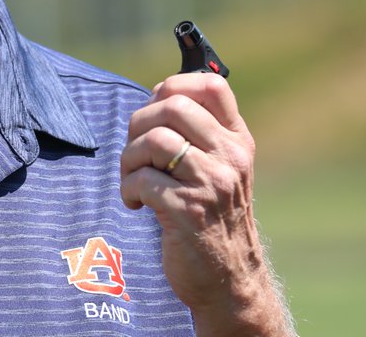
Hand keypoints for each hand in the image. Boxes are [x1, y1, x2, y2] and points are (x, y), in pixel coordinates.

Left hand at [120, 73, 291, 335]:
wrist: (230, 279)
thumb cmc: (212, 217)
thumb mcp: (220, 169)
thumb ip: (199, 133)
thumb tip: (158, 95)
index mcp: (237, 141)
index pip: (212, 86)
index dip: (173, 85)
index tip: (155, 112)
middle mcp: (230, 157)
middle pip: (172, 105)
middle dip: (139, 123)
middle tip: (135, 153)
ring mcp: (212, 183)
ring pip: (154, 139)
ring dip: (129, 159)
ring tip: (132, 180)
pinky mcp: (188, 211)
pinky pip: (142, 180)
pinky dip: (128, 189)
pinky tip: (136, 204)